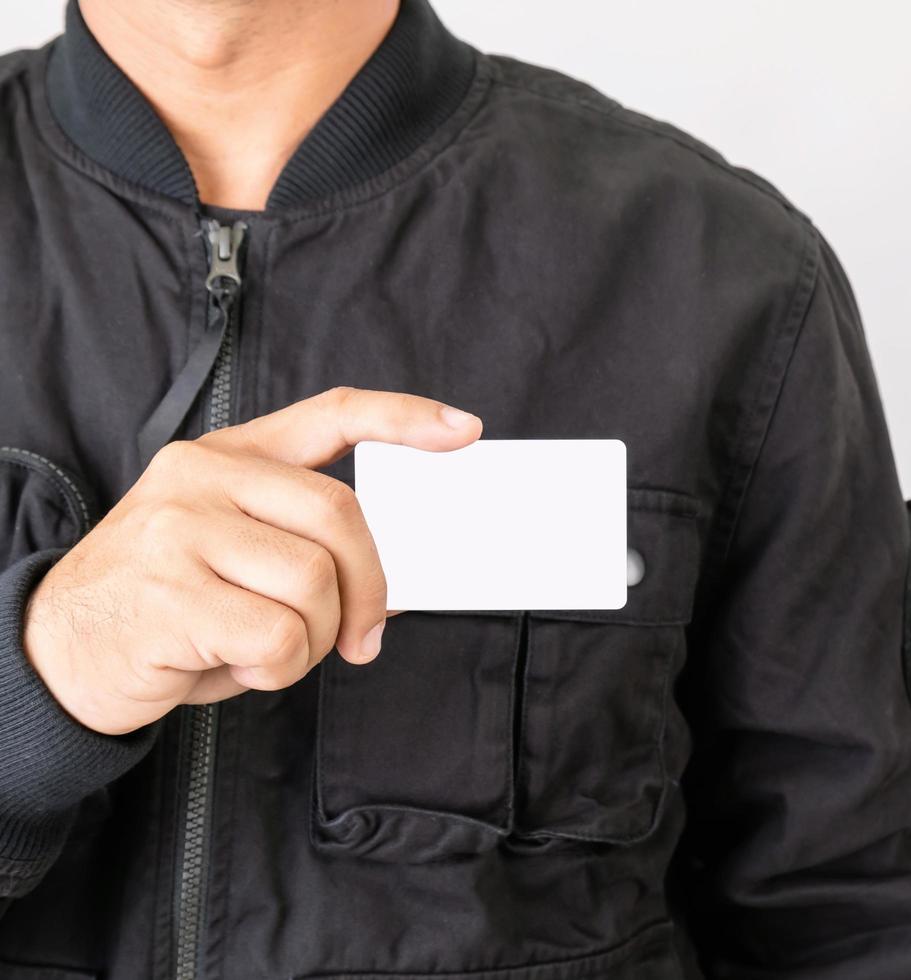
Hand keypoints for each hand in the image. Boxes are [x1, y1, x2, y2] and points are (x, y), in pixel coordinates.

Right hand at [20, 386, 481, 734]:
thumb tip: (382, 589)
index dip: (403, 420)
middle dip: (368, 588)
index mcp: (226, 457)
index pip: (330, 414)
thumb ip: (300, 544)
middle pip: (341, 517)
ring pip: (315, 584)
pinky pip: (280, 636)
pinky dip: (279, 668)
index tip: (461, 430)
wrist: (55, 655)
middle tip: (361, 636)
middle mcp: (202, 479)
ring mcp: (181, 532)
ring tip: (265, 649)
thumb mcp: (229, 551)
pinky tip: (236, 664)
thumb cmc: (164, 605)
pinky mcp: (171, 595)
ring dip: (316, 640)